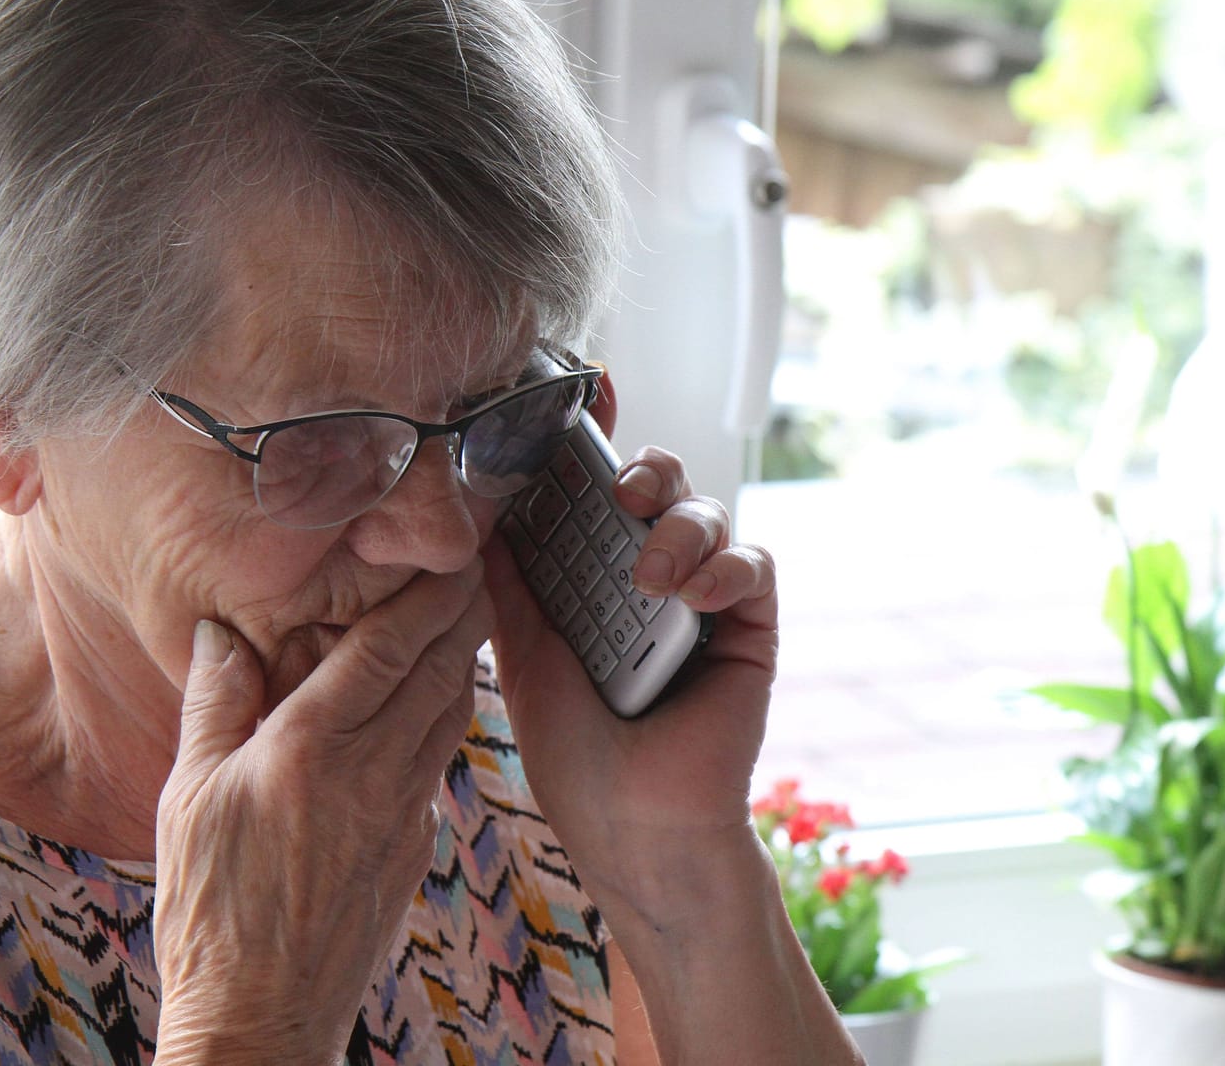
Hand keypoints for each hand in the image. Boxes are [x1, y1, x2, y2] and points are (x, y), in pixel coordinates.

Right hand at [152, 563, 491, 1062]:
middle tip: (476, 565)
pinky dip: (441, 720)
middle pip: (436, 672)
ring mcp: (401, 816)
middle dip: (461, 614)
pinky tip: (429, 709)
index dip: (425, 594)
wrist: (259, 1018)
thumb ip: (213, 704)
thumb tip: (218, 632)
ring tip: (466, 620)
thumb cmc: (209, 910)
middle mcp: (370, 775)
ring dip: (461, 663)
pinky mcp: (411, 850)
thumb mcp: (187, 797)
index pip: (386, 649)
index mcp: (310, 750)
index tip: (450, 552)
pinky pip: (435, 765)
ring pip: (448, 717)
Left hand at [482, 401, 778, 922]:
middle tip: (621, 491)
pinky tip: (699, 596)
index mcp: (588, 572)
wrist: (631, 826)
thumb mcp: (521, 652)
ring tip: (652, 575)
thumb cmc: (573, 751)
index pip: (592, 488)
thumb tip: (471, 509)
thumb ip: (507, 582)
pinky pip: (753, 564)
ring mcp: (699, 597)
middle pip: (655, 481)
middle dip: (641, 468)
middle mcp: (646, 573)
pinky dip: (729, 566)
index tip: (580, 397)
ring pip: (705, 510)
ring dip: (681, 526)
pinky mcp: (749, 627)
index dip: (589, 441)